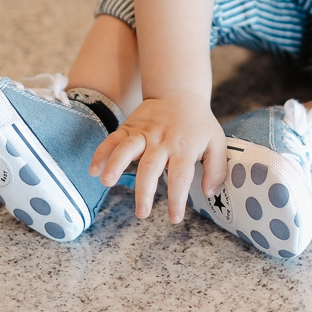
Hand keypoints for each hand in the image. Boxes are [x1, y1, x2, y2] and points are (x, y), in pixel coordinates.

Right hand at [89, 93, 226, 222]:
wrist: (180, 92)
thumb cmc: (199, 123)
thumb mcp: (217, 142)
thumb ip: (216, 169)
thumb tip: (209, 193)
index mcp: (184, 147)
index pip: (181, 177)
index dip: (177, 199)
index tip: (174, 219)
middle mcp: (162, 141)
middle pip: (151, 167)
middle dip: (144, 191)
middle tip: (142, 213)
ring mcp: (143, 133)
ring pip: (127, 148)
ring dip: (115, 165)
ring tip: (107, 182)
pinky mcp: (129, 127)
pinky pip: (113, 139)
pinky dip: (101, 153)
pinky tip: (94, 169)